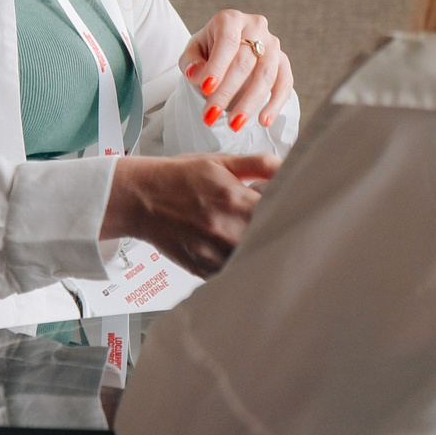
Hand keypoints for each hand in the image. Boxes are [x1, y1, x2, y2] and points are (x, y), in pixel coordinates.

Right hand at [102, 153, 279, 275]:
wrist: (142, 198)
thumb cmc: (179, 178)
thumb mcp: (220, 162)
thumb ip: (257, 164)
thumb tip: (288, 166)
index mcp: (235, 199)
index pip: (282, 207)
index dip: (291, 206)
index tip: (293, 204)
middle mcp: (227, 229)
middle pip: (272, 236)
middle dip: (279, 229)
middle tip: (283, 224)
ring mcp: (216, 253)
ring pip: (255, 259)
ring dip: (262, 249)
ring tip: (260, 239)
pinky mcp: (205, 269)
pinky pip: (234, 272)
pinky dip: (241, 263)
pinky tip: (239, 251)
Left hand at [179, 8, 292, 131]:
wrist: (228, 50)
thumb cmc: (207, 51)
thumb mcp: (193, 53)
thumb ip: (191, 62)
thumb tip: (196, 75)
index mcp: (230, 19)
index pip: (227, 41)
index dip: (217, 65)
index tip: (205, 88)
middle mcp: (255, 27)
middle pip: (245, 61)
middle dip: (227, 91)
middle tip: (211, 115)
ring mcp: (273, 44)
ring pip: (266, 74)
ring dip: (250, 102)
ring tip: (234, 124)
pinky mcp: (283, 61)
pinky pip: (284, 83)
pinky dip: (275, 103)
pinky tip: (263, 121)